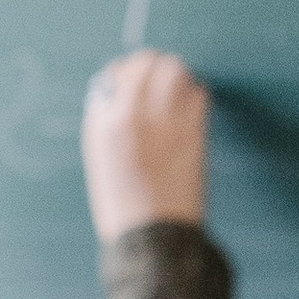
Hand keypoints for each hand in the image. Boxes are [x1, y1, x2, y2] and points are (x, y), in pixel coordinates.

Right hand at [83, 50, 209, 236]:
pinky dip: (194, 94)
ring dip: (176, 75)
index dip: (128, 72)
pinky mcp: (194, 132)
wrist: (153, 235)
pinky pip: (198, 93)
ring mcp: (167, 121)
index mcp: (105, 123)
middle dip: (153, 66)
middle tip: (158, 77)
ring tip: (175, 90)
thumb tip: (116, 93)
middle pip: (149, 63)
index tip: (134, 79)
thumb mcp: (100, 159)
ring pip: (176, 71)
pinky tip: (189, 108)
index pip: (118, 73)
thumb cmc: (122, 204)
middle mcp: (135, 114)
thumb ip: (105, 121)